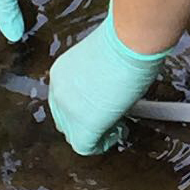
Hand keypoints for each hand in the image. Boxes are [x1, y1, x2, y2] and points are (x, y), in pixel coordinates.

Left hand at [47, 20, 170, 154]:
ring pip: (74, 133)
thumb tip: (109, 90)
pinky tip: (118, 132)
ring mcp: (69, 109)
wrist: (130, 43)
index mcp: (61, 73)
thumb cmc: (124, 42)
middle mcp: (59, 91)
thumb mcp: (104, 59)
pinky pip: (86, 146)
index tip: (100, 105)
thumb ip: (98, 79)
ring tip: (116, 124)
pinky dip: (102, 143)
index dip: (83, 107)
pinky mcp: (84, 125)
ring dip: (95, 132)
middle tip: (108, 117)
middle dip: (86, 122)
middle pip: (65, 120)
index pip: (65, 100)